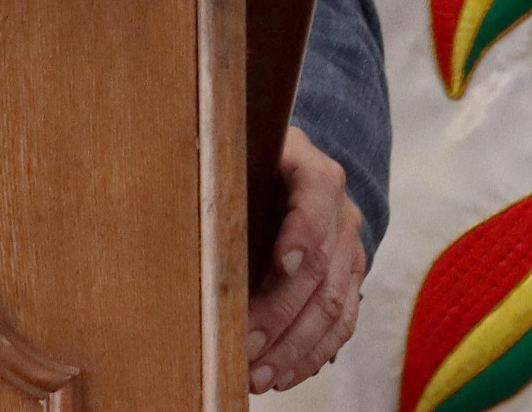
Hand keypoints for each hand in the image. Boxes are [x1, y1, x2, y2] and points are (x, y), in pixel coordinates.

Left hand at [248, 125, 365, 391]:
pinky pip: (341, 325)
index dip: (300, 234)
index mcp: (313, 172)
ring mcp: (351, 250)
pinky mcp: (352, 281)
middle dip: (280, 314)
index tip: (281, 264)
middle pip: (318, 270)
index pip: (313, 200)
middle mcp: (341, 213)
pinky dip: (312, 355)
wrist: (296, 169)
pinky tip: (284, 375)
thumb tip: (180, 218)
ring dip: (294, 347)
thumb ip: (224, 180)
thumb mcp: (241, 156)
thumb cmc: (253, 163)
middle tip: (245, 346)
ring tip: (259, 376)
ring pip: (332, 307)